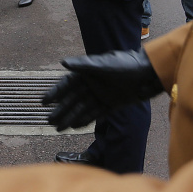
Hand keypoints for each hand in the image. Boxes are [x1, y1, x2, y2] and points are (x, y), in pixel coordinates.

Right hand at [42, 47, 163, 130]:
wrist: (148, 74)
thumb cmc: (125, 64)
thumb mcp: (103, 64)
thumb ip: (83, 65)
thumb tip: (63, 62)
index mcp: (88, 73)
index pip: (67, 84)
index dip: (55, 92)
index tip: (43, 102)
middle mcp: (92, 84)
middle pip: (72, 99)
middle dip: (60, 110)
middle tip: (49, 121)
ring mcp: (101, 95)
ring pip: (82, 109)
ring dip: (70, 118)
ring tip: (58, 129)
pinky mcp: (111, 105)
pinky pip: (95, 114)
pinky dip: (85, 120)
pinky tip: (75, 127)